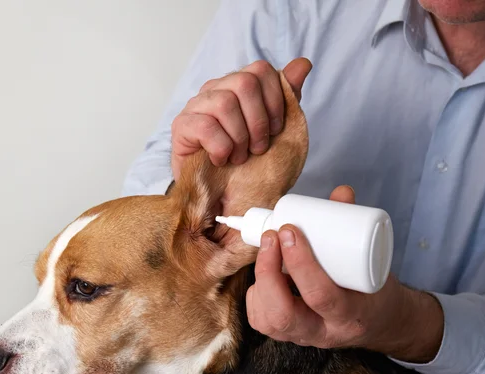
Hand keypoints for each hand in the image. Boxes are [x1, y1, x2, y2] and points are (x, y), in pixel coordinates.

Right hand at [170, 58, 311, 180]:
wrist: (226, 200)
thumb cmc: (250, 166)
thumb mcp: (278, 131)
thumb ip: (288, 96)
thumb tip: (302, 63)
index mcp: (238, 87)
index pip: (260, 70)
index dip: (274, 101)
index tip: (275, 130)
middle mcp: (215, 90)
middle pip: (244, 82)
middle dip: (258, 122)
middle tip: (257, 148)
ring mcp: (195, 106)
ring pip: (224, 103)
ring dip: (239, 138)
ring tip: (239, 157)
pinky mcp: (181, 126)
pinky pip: (205, 125)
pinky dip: (220, 147)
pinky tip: (221, 159)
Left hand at [246, 185, 444, 362]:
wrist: (380, 322)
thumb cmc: (374, 290)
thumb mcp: (373, 263)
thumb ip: (355, 227)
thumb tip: (341, 193)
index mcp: (351, 315)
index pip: (320, 295)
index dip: (300, 262)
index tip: (289, 230)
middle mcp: (324, 332)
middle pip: (284, 313)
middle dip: (268, 272)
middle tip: (271, 237)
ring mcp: (303, 337)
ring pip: (268, 321)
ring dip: (260, 281)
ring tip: (268, 250)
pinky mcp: (289, 335)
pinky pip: (262, 321)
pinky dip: (257, 294)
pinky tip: (266, 272)